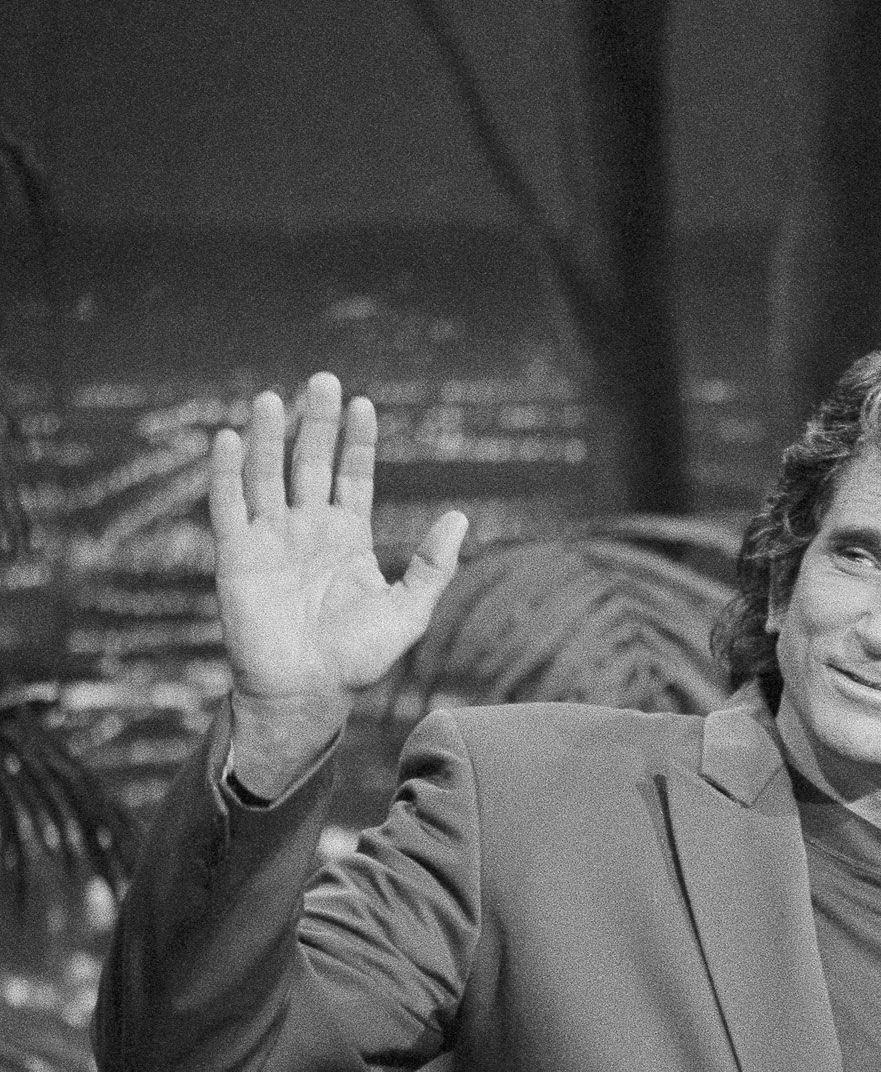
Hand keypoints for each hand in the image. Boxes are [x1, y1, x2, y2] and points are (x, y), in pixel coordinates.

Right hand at [211, 373, 466, 794]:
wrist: (308, 691)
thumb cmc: (359, 657)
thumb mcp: (409, 609)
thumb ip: (433, 564)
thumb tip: (461, 517)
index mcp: (348, 537)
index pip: (352, 476)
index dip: (357, 442)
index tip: (364, 405)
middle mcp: (307, 529)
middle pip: (310, 463)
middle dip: (316, 423)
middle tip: (322, 380)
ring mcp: (271, 539)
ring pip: (267, 475)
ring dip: (269, 437)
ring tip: (274, 398)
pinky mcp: (236, 556)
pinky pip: (228, 506)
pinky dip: (227, 473)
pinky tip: (231, 439)